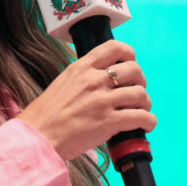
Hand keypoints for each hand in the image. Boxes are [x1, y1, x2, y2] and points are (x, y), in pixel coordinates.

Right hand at [18, 40, 155, 160]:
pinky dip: (149, 121)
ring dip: (145, 103)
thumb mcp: (62, 83)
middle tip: (135, 93)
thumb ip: (82, 78)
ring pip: (141, 94)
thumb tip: (100, 79)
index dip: (130, 55)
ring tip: (140, 111)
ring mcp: (102, 101)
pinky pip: (140, 117)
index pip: (114, 48)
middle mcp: (94, 80)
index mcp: (81, 68)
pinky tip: (145, 125)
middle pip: (134, 70)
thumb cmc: (45, 115)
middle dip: (140, 82)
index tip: (130, 65)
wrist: (37, 137)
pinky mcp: (108, 122)